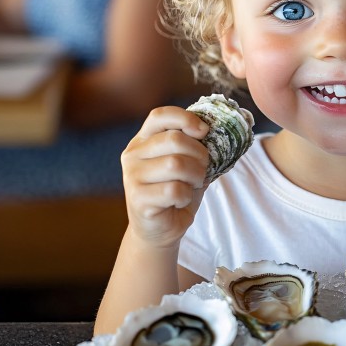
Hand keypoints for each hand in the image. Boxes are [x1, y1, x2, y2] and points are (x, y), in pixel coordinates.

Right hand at [121, 106, 209, 247]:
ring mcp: (132, 177)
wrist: (160, 229)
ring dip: (195, 176)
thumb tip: (213, 130)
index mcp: (143, 140)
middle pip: (174, 139)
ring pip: (175, 164)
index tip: (204, 132)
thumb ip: (193, 145)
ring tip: (192, 185)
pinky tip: (180, 201)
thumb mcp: (185, 163)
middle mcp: (133, 155)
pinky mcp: (138, 199)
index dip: (185, 118)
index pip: (160, 116)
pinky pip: (174, 190)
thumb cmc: (175, 191)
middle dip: (199, 154)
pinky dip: (186, 196)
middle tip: (202, 168)